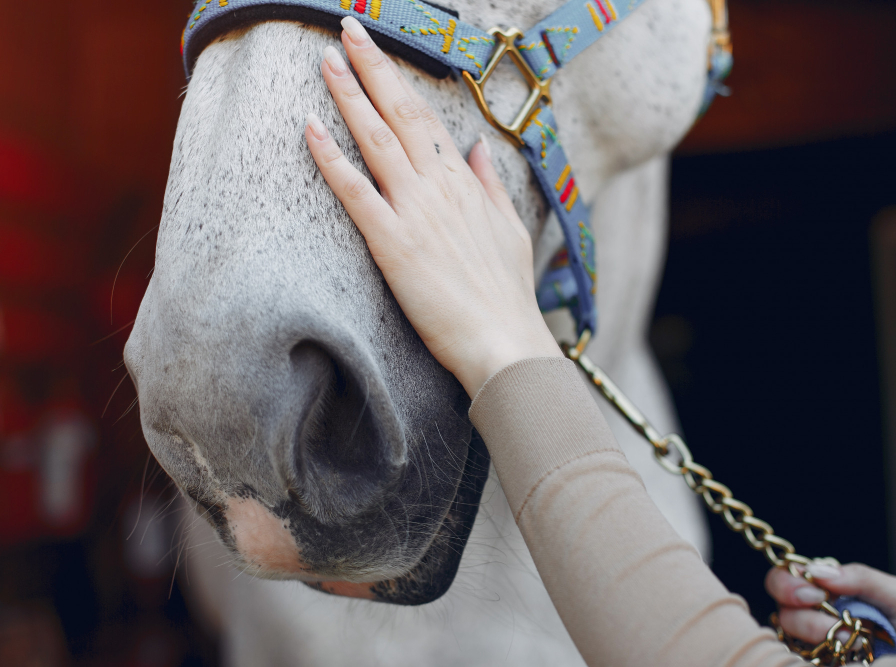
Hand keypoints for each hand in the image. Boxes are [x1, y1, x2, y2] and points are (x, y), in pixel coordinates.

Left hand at [305, 17, 562, 396]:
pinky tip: (309, 128)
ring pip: (376, 142)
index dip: (395, 78)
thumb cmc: (506, 293)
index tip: (374, 47)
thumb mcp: (510, 230)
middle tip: (346, 28)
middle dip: (371, 67)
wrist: (504, 342)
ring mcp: (415, 213)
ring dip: (349, 97)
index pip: (425, 116)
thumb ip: (491, 185)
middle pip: (399, 115)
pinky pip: (356, 193)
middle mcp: (439, 188)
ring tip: (325, 61)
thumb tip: (478, 147)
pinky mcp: (393, 245)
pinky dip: (332, 158)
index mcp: (464, 184)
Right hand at [766, 562, 895, 650]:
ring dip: (812, 629)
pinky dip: (810, 652)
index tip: (814, 593)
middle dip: (792, 599)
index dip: (790, 580)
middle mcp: (817, 614)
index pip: (791, 575)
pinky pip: (794, 653)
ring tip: (850, 639)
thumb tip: (819, 571)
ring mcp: (814, 643)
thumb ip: (863, 578)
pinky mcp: (815, 662)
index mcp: (833, 590)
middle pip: (780, 599)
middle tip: (818, 605)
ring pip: (786, 627)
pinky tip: (841, 656)